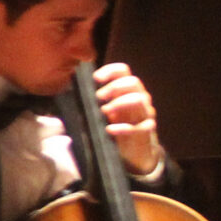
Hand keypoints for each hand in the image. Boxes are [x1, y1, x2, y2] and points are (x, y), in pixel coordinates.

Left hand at [93, 61, 164, 176]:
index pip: (123, 70)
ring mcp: (145, 113)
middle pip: (133, 82)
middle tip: (98, 96)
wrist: (134, 150)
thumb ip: (96, 98)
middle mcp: (140, 97)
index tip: (96, 79)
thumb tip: (72, 90)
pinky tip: (110, 130)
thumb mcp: (105, 109)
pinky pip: (141, 126)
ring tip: (104, 111)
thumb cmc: (116, 124)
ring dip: (119, 103)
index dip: (110, 70)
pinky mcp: (147, 130)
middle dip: (113, 87)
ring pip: (139, 99)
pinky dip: (123, 127)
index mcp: (127, 89)